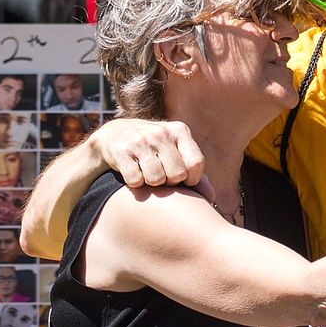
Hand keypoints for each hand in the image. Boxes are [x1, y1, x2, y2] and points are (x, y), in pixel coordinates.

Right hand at [88, 117, 206, 194]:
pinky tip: (132, 173)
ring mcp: (140, 141)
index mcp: (179, 130)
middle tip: (161, 176)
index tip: (183, 181)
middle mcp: (161, 133)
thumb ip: (194, 173)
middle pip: (177, 174)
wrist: (113, 135)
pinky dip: (134, 183)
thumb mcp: (175, 153)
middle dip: (170, 182)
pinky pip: (135, 180)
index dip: (191, 179)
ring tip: (147, 173)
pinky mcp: (121, 151)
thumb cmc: (153, 149)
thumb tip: (211, 196)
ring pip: (156, 179)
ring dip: (151, 183)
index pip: (196, 164)